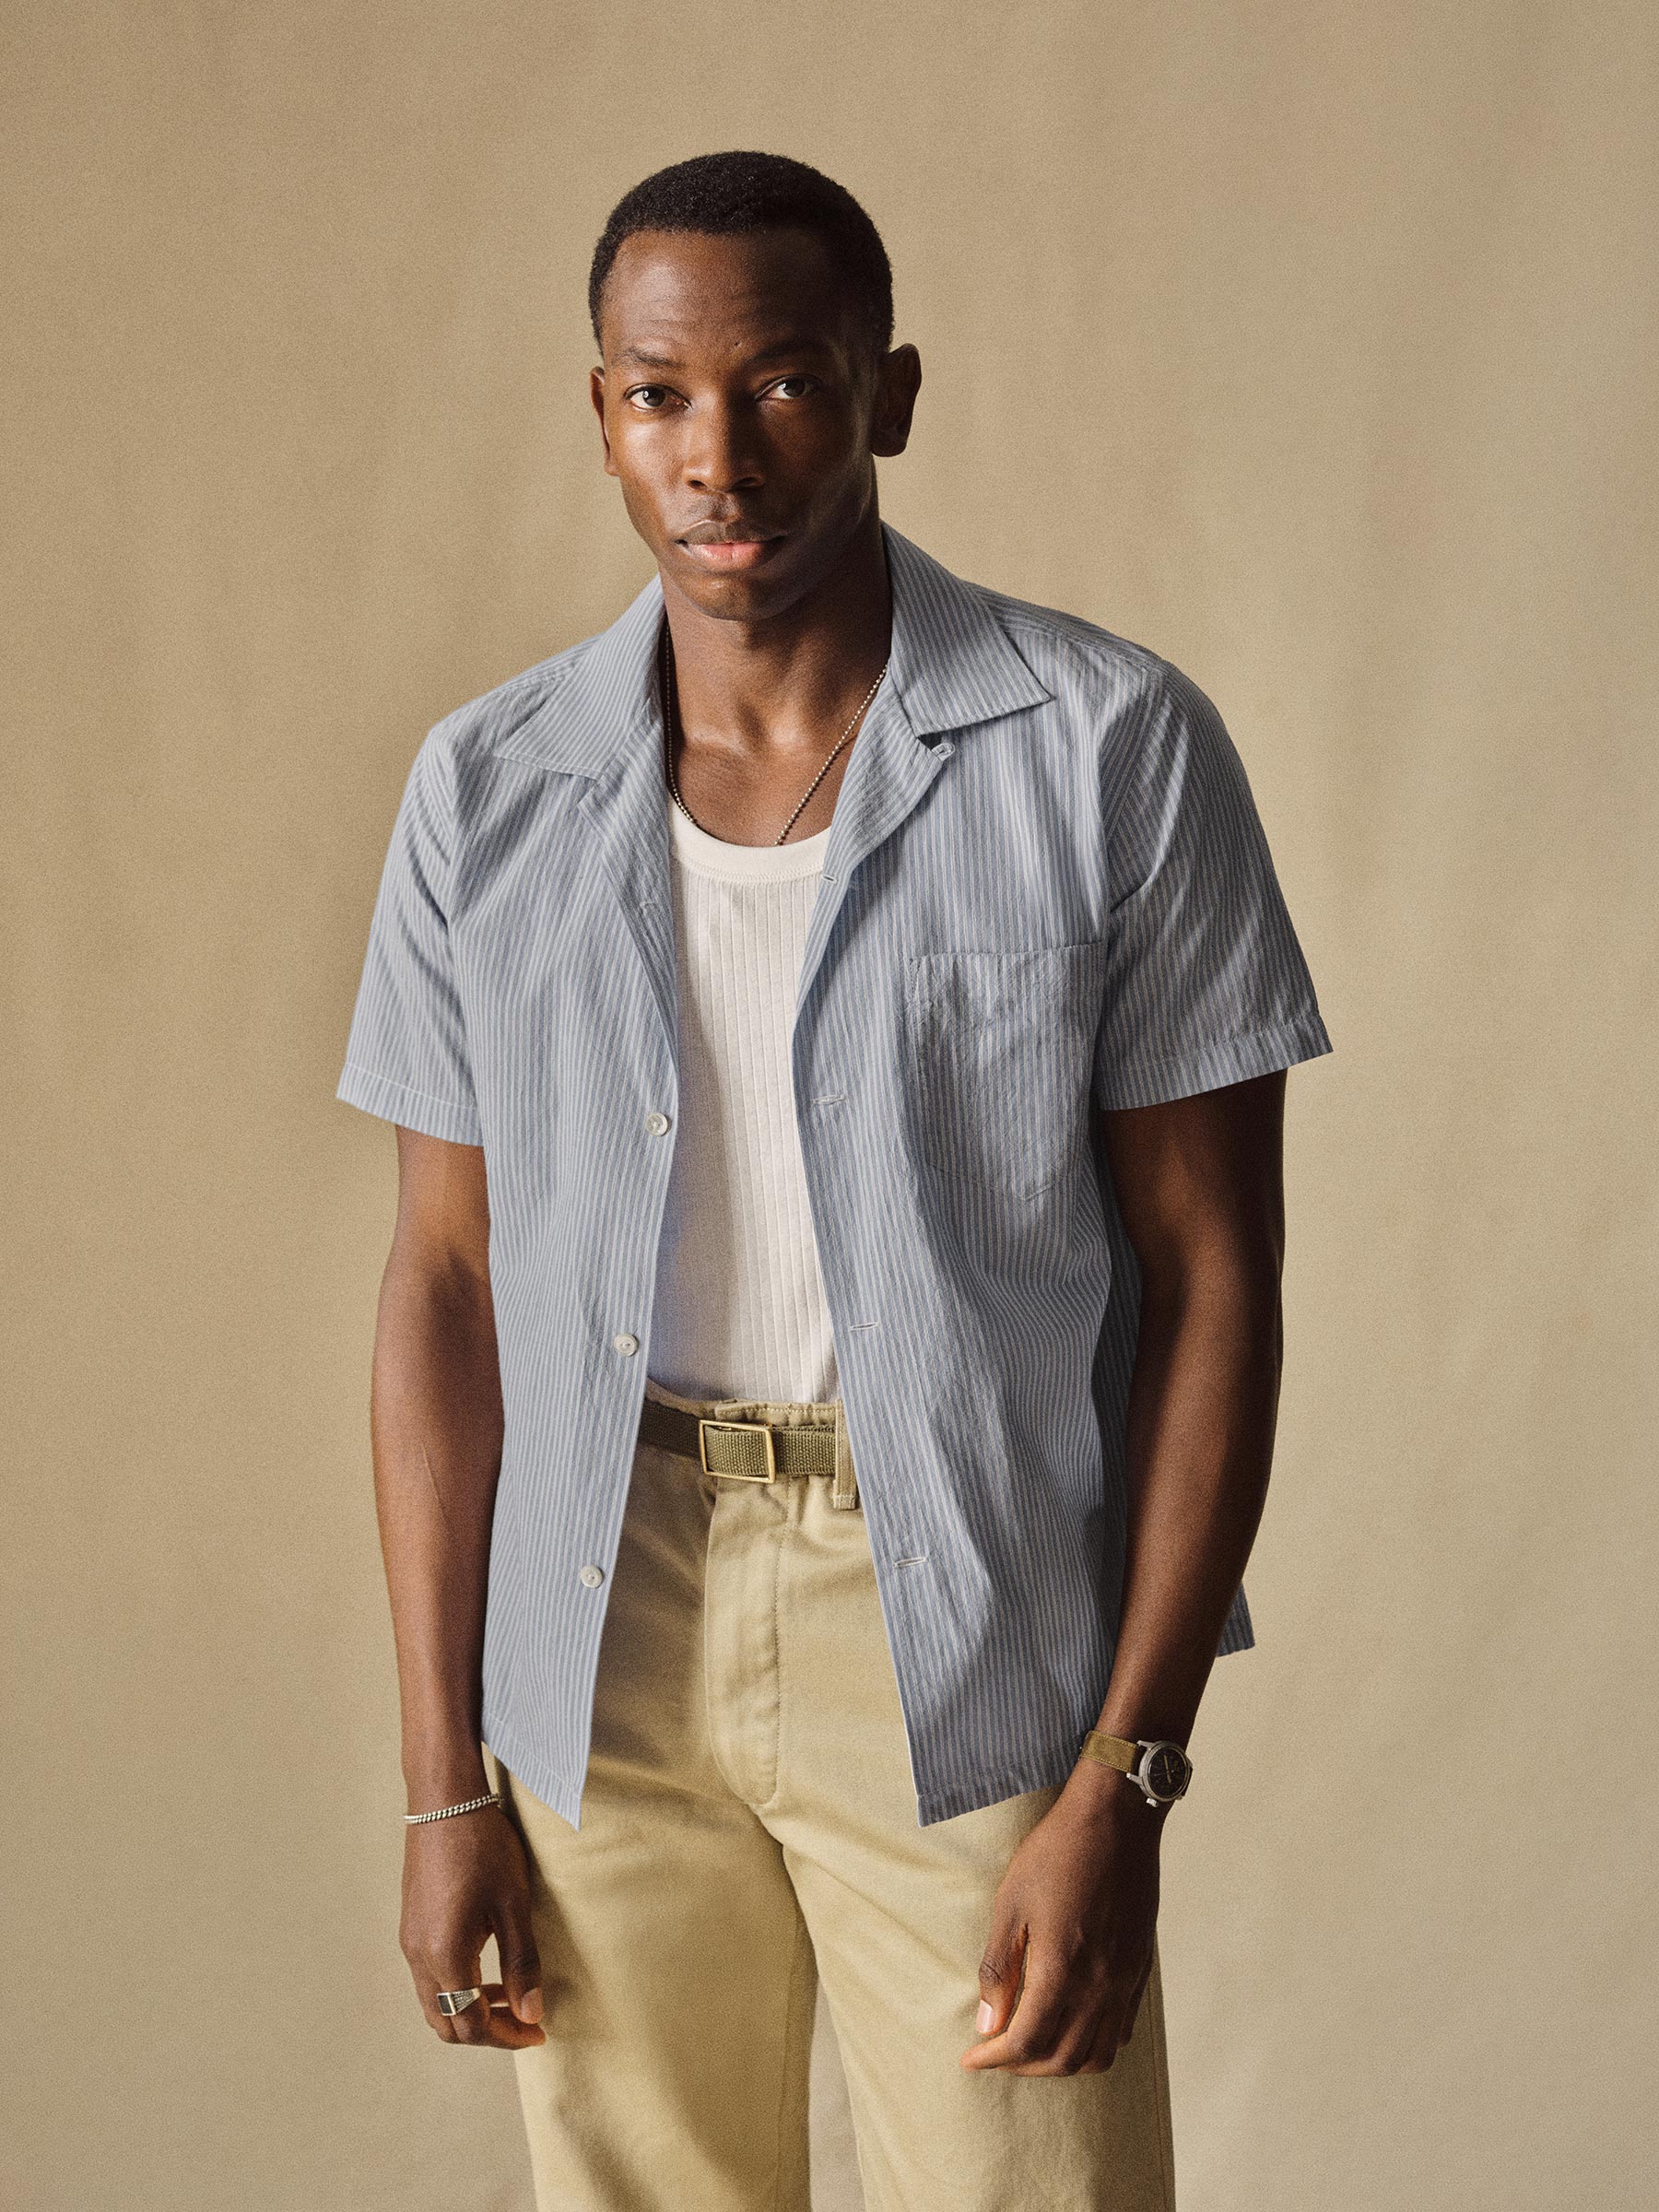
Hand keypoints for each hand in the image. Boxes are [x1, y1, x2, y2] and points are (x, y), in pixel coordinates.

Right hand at [400, 1805, 546, 2047]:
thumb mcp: (513, 1906)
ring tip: (508, 1995)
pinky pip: (429, 1977)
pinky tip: (485, 1967)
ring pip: (434, 2002)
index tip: (538, 2031)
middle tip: (524, 2022)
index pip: (472, 2024)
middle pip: (446, 2022)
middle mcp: (419, 1957)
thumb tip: (531, 2014)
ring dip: (469, 2010)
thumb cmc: (483, 1848)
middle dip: (487, 2032)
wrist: (445, 1801)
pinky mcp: (411, 1925)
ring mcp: (410, 1941)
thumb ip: (522, 1964)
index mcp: (444, 1957)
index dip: (507, 2036)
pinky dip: (456, 1987)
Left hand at [960, 1773, 1163, 2074]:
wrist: (1116, 1819)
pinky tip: (1072, 2025)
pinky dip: (1094, 2044)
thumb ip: (999, 1968)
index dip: (994, 2059)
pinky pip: (1121, 2030)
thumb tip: (987, 2023)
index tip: (970, 2057)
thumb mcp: (1011, 1903)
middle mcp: (1100, 1986)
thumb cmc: (1056, 1853)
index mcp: (1063, 1970)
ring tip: (1032, 2046)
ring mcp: (1125, 1980)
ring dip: (1061, 2063)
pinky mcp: (1140, 1968)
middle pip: (1063, 2059)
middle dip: (1023, 2067)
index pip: (1027, 2043)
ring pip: (1098, 2055)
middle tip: (996, 2052)